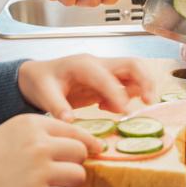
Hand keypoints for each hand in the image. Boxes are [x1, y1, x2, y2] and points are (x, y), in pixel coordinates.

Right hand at [0, 114, 101, 186]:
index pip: (74, 129)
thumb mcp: (12, 130)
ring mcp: (40, 171)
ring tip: (51, 185)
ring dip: (69, 183)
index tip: (94, 149)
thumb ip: (41, 132)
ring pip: (79, 176)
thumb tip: (77, 142)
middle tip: (61, 171)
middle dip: (75, 163)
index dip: (86, 141)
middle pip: (80, 152)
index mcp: (32, 124)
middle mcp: (39, 144)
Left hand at [18, 55, 157, 121]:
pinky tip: (110, 109)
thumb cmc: (40, 81)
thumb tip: (69, 122)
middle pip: (131, 65)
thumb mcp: (43, 93)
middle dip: (145, 81)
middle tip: (149, 102)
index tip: (124, 112)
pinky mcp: (106, 82)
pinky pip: (126, 85)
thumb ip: (57, 106)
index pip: (106, 77)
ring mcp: (104, 72)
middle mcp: (98, 64)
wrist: (37, 77)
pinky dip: (128, 97)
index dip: (117, 93)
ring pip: (134, 74)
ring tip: (130, 110)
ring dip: (141, 89)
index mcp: (83, 65)